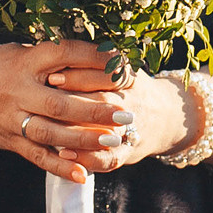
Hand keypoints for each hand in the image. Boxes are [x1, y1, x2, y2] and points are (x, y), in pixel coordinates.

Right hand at [0, 40, 128, 181]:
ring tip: (114, 142)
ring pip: (51, 133)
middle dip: (96, 108)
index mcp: (24, 61)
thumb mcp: (15, 52)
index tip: (122, 63)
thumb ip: (46, 57)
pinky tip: (83, 175)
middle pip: (61, 101)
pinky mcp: (7, 140)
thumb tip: (87, 56)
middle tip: (126, 112)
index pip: (65, 54)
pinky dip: (59, 167)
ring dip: (84, 140)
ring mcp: (12, 118)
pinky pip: (35, 156)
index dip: (95, 58)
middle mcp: (18, 89)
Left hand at [38, 66, 192, 171]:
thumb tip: (59, 54)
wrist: (166, 118)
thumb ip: (98, 64)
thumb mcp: (124, 71)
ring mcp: (132, 128)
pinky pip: (109, 159)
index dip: (78, 74)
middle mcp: (133, 103)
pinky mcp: (128, 151)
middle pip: (104, 99)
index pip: (106, 73)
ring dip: (77, 131)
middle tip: (46, 97)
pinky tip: (64, 153)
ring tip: (48, 128)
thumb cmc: (133, 90)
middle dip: (74, 99)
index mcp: (131, 79)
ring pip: (106, 130)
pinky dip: (87, 157)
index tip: (51, 75)